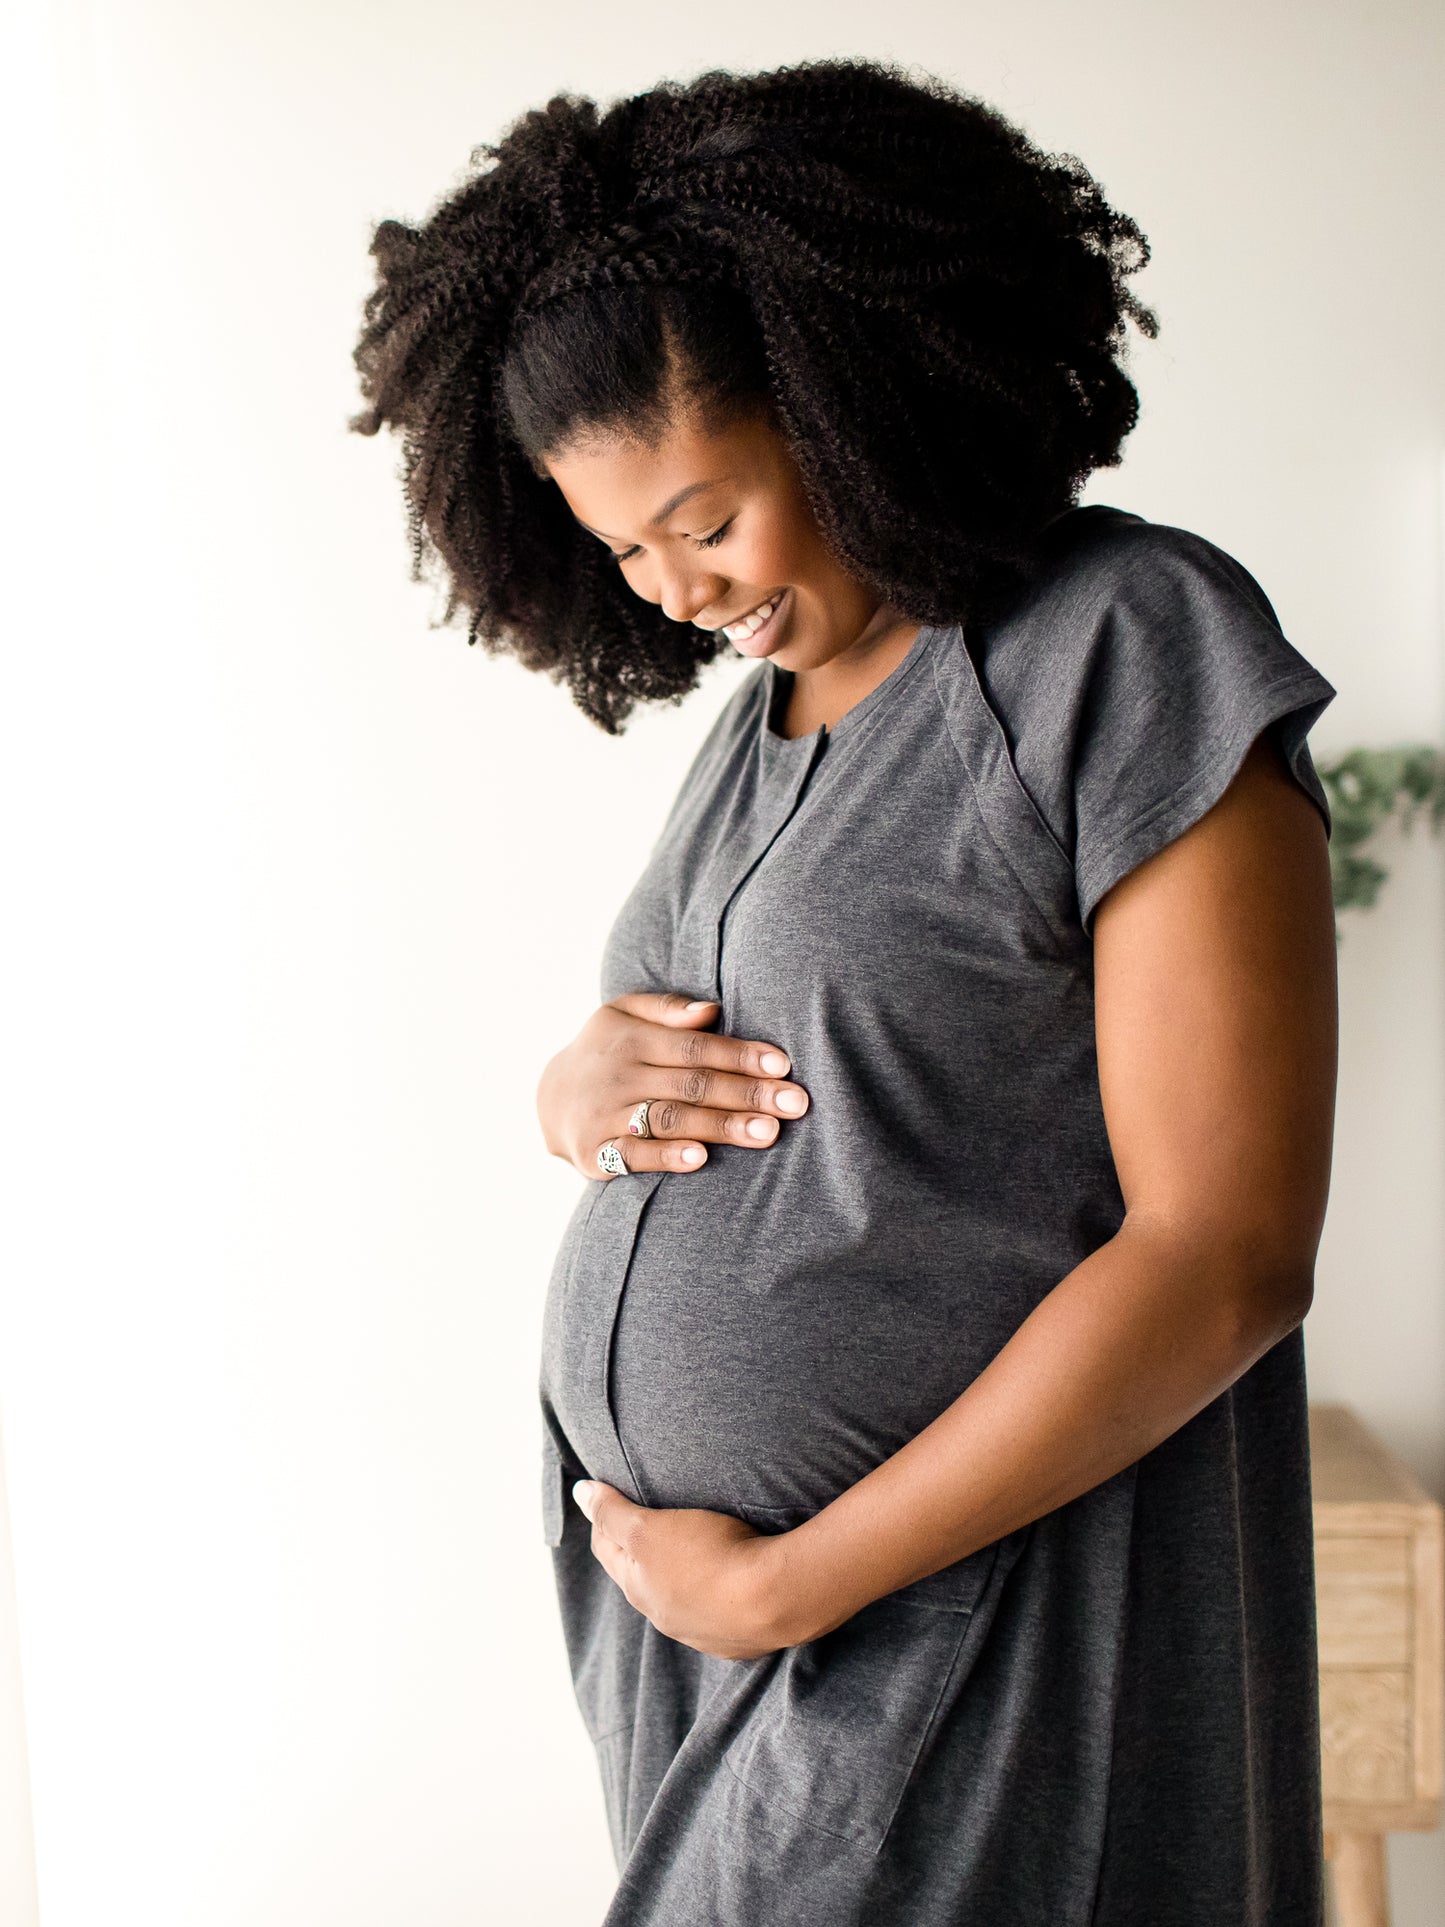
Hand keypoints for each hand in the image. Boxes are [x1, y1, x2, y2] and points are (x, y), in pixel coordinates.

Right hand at [535, 991, 809, 1179]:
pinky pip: (634, 1156)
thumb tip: (712, 1010)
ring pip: (671, 1119)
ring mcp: (605, 1114)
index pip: (695, 1046)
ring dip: (721, 1127)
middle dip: (747, 1094)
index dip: (740, 1055)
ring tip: (767, 1133)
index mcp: (632, 1038)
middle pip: (692, 1084)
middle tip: (795, 1104)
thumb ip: (667, 1010)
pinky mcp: (594, 1153)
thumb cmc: (608, 1051)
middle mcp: (619, 1074)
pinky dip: (667, 1157)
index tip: (783, 1065)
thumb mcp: (624, 1015)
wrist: (549, 1098)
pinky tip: (701, 1158)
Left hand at [572, 1480, 793, 1658]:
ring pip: (678, 1598)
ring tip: (690, 1549)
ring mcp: (702, 1632)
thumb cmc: (708, 1557)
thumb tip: (579, 1493)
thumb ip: (612, 1512)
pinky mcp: (737, 1639)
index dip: (604, 1519)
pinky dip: (712, 1594)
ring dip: (677, 1576)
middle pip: (640, 1577)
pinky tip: (727, 1582)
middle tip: (644, 1519)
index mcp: (638, 1589)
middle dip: (637, 1549)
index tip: (609, 1495)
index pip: (607, 1549)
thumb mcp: (649, 1527)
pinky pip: (715, 1613)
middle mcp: (664, 1617)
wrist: (775, 1600)